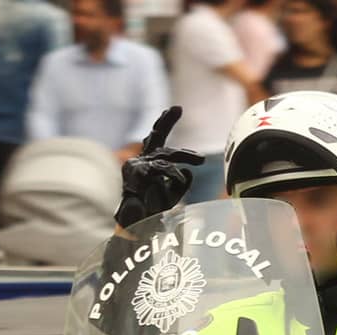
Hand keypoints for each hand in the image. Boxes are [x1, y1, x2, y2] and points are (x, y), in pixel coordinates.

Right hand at [116, 106, 203, 226]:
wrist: (135, 225)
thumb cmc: (152, 210)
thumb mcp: (172, 196)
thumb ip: (180, 184)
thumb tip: (188, 172)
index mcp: (150, 162)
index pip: (158, 139)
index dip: (165, 122)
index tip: (176, 108)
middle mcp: (142, 161)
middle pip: (156, 136)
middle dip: (166, 121)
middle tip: (177, 108)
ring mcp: (138, 166)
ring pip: (166, 155)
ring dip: (185, 155)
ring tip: (201, 159)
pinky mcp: (136, 173)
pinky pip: (161, 169)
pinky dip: (173, 173)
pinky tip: (181, 177)